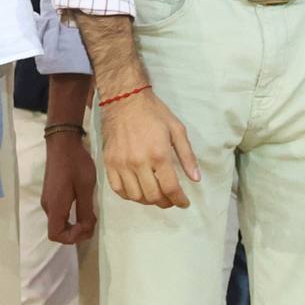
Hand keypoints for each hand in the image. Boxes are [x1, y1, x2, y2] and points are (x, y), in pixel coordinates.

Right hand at [41, 125, 98, 244]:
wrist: (63, 144)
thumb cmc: (76, 164)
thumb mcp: (85, 187)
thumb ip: (85, 209)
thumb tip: (87, 228)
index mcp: (55, 207)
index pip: (56, 235)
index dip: (72, 237)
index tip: (87, 227)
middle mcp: (48, 206)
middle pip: (57, 230)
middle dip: (76, 232)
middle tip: (93, 223)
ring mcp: (48, 200)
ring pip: (59, 221)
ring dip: (74, 224)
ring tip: (91, 215)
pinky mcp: (51, 194)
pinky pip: (60, 212)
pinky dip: (71, 215)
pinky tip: (84, 206)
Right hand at [102, 91, 201, 208]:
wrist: (125, 102)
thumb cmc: (154, 113)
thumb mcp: (177, 129)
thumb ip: (187, 155)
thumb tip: (196, 178)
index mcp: (158, 154)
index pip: (170, 187)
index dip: (179, 199)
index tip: (184, 203)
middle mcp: (138, 163)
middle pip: (153, 195)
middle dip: (166, 202)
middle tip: (172, 200)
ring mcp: (121, 165)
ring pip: (135, 196)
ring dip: (148, 201)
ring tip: (158, 196)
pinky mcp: (108, 165)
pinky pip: (118, 190)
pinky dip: (130, 196)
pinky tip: (139, 192)